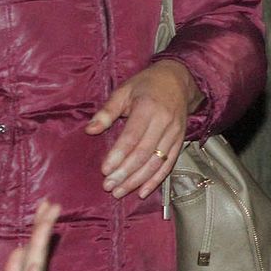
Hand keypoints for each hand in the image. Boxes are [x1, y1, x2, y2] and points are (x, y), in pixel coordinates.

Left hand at [0, 200, 59, 270]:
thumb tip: (20, 252)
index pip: (30, 254)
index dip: (36, 231)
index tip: (44, 207)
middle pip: (38, 256)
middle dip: (43, 229)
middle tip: (52, 203)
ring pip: (36, 268)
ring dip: (41, 244)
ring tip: (48, 220)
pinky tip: (35, 262)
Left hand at [85, 59, 200, 198]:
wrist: (178, 79)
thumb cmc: (147, 85)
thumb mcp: (124, 90)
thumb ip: (107, 111)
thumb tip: (90, 130)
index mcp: (148, 108)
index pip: (132, 137)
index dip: (118, 155)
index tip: (105, 170)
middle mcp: (164, 122)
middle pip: (144, 153)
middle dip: (125, 173)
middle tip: (109, 186)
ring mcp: (174, 133)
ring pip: (156, 162)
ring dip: (138, 180)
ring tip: (120, 191)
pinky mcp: (179, 141)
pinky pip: (169, 164)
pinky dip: (156, 180)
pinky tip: (143, 191)